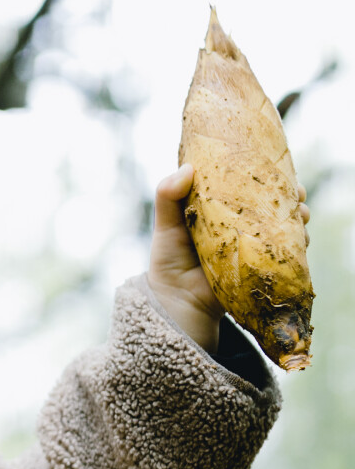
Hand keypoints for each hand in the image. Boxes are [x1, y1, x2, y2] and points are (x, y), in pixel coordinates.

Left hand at [147, 164, 309, 352]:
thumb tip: (188, 168)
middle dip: (292, 196)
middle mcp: (243, 227)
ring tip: (301, 215)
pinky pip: (289, 255)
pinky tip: (301, 240)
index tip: (277, 167)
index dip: (267, 175)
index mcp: (223, 210)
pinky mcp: (263, 268)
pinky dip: (299, 245)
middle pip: (275, 205)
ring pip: (287, 227)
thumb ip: (168, 195)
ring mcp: (255, 248)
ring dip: (300, 218)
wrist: (178, 302)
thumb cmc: (169, 261)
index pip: (250, 187)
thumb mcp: (166, 224)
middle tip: (298, 193)